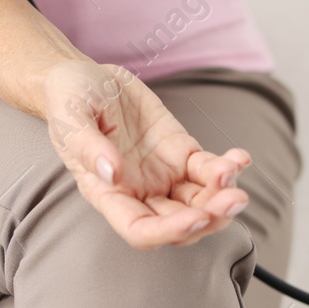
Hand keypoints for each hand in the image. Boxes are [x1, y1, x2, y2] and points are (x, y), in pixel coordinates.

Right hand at [43, 60, 250, 249]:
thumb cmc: (69, 99)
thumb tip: (111, 173)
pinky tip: (239, 157)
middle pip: (179, 223)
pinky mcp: (180, 151)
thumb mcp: (71, 117)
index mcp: (108, 193)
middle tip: (233, 198)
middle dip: (210, 217)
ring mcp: (163, 173)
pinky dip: (227, 166)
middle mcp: (138, 191)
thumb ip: (88, 146)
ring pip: (200, 200)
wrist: (85, 76)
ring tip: (234, 171)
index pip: (141, 230)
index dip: (170, 231)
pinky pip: (208, 168)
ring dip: (222, 195)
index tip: (197, 217)